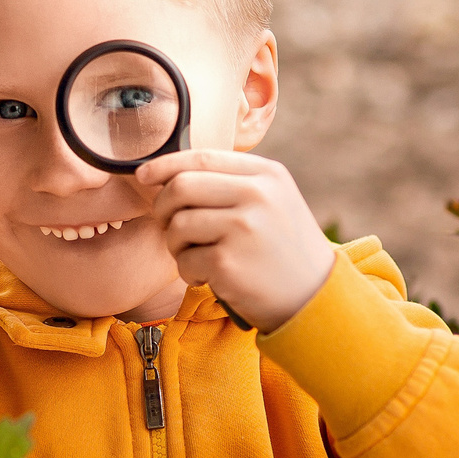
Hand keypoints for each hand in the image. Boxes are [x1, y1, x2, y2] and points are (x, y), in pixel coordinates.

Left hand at [134, 149, 335, 331]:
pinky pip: (184, 260)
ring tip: (195, 257)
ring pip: (178, 224)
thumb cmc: (283, 251)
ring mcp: (243, 228)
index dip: (165, 165)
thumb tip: (170, 174)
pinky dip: (188, 272)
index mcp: (267, 174)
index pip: (202, 157)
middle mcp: (257, 195)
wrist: (315, 299)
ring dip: (175, 245)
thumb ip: (231, 184)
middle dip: (164, 208)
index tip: (143, 174)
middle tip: (172, 228)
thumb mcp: (273, 202)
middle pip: (181, 187)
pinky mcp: (228, 263)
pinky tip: (207, 278)